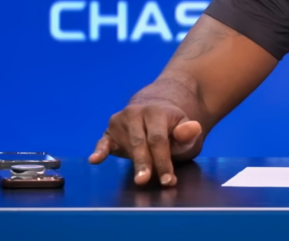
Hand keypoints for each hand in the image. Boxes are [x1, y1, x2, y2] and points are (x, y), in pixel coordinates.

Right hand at [88, 102, 202, 186]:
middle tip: (145, 181)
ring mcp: (120, 121)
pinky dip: (99, 151)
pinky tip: (95, 160)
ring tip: (140, 179)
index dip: (163, 161)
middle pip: (140, 143)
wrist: (155, 107)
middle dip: (145, 164)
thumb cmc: (172, 125)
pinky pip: (103, 142)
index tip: (168, 180)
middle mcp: (135, 113)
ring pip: (127, 146)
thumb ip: (188, 132)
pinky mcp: (109, 131)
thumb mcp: (185, 127)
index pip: (158, 140)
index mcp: (156, 112)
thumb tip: (193, 128)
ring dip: (134, 163)